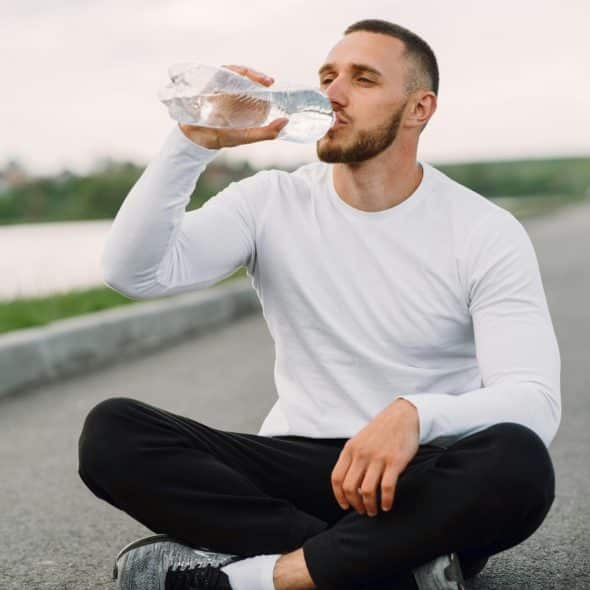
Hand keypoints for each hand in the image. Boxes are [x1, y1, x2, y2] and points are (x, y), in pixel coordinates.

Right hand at [179, 64, 288, 148]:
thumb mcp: (244, 137)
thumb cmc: (218, 137)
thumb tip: (286, 121)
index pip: (254, 87)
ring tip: (254, 79)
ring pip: (233, 73)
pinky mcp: (208, 83)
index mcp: (242, 102)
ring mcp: (219, 86)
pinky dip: (228, 72)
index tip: (270, 82)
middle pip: (245, 77)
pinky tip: (236, 76)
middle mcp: (232, 92)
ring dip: (245, 73)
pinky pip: (218, 73)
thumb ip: (265, 133)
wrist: (193, 138)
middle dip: (256, 76)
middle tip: (267, 81)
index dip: (262, 82)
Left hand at [331, 398, 419, 516]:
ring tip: (374, 510)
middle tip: (362, 511)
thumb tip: (350, 485)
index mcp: (350, 449)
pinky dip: (385, 501)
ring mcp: (377, 458)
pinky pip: (386, 488)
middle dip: (355, 504)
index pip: (337, 478)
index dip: (339, 496)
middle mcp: (361, 454)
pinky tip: (386, 505)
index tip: (345, 506)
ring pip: (366, 491)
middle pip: (349, 488)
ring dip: (369, 506)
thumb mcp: (360, 440)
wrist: (402, 416)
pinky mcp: (394, 462)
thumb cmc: (381, 431)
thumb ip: (353, 458)